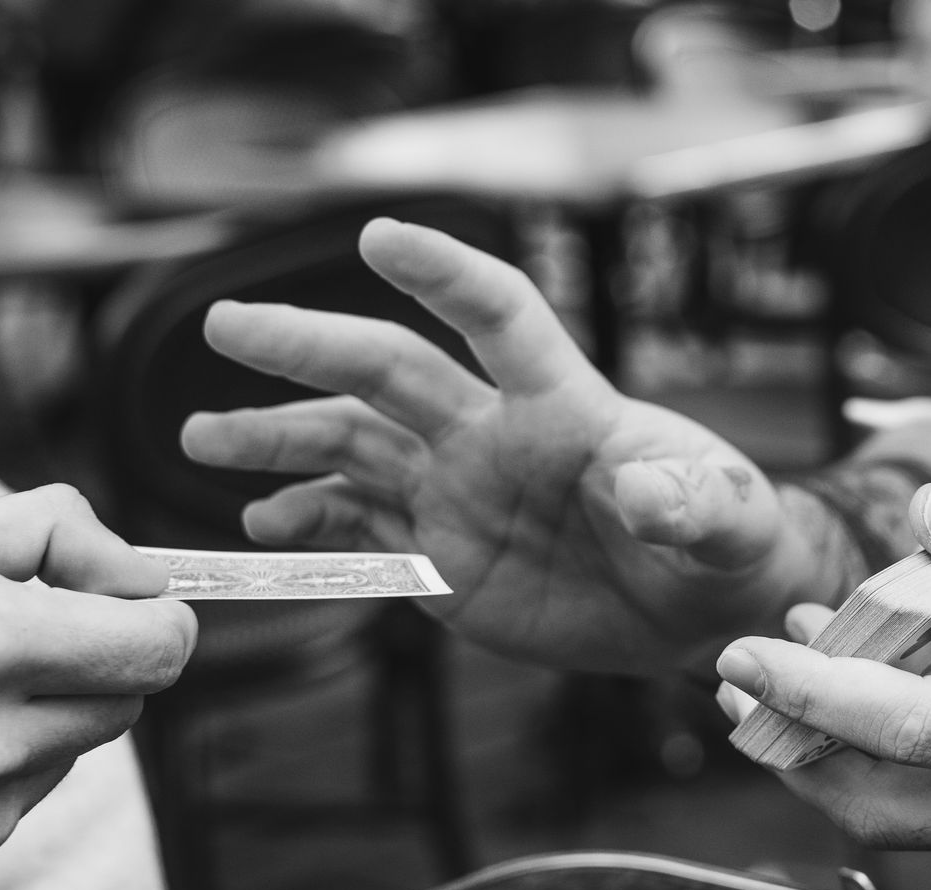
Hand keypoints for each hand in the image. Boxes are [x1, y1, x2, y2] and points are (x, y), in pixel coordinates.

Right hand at [0, 485, 197, 880]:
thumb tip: (141, 571)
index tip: (131, 596)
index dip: (158, 614)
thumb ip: (52, 534)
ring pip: (80, 747)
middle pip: (130, 699)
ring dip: (49, 708)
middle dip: (99, 655)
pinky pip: (27, 792)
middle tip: (23, 622)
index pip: (157, 647)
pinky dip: (4, 757)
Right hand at [180, 219, 835, 672]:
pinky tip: (262, 527)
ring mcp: (458, 494)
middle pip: (389, 371)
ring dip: (278, 437)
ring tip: (201, 435)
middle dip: (309, 345)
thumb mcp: (729, 522)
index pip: (499, 317)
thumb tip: (644, 491)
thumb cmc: (723, 542)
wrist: (696, 611)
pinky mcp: (441, 558)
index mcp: (563, 407)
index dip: (445, 276)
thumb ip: (694, 503)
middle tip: (226, 326)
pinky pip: (360, 532)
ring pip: (351, 448)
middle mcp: (493, 436)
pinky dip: (309, 524)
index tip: (380, 237)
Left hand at [714, 484, 930, 852]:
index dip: (810, 692)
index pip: (908, 733)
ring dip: (852, 744)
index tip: (740, 652)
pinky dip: (918, 741)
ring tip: (811, 648)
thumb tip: (922, 516)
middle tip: (744, 671)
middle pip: (886, 807)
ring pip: (923, 813)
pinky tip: (919, 658)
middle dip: (799, 744)